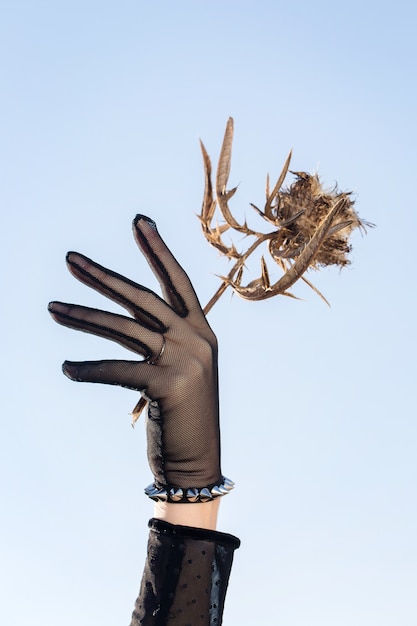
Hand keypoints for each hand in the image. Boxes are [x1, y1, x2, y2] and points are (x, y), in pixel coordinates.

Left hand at [48, 215, 221, 492]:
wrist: (198, 463)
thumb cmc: (185, 416)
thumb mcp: (182, 370)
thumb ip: (162, 341)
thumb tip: (123, 320)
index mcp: (202, 330)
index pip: (177, 281)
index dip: (158, 250)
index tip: (139, 221)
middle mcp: (196, 338)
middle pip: (141, 298)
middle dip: (102, 276)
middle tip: (70, 258)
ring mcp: (185, 359)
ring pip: (123, 328)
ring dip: (82, 317)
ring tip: (51, 308)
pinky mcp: (168, 384)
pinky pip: (117, 369)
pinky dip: (89, 368)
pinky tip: (67, 368)